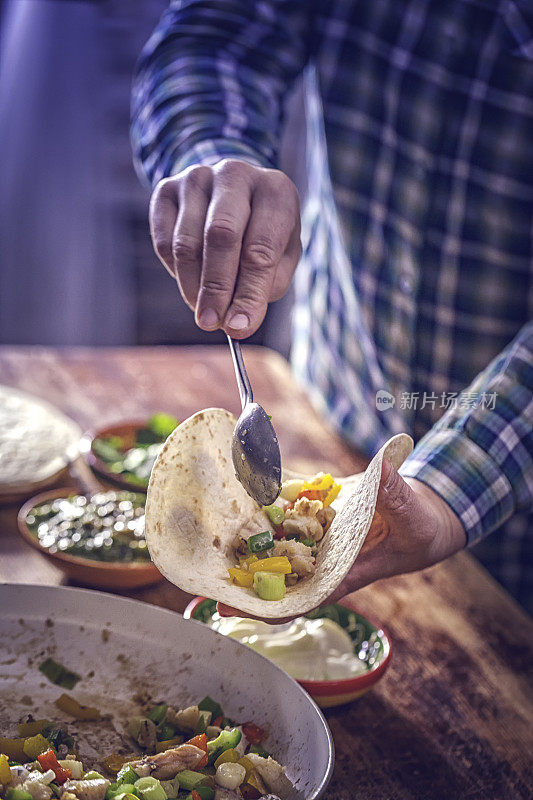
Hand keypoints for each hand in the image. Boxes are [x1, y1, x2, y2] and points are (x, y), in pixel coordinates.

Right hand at [149, 159, 301, 337]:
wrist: (237, 193)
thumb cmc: (265, 233)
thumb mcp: (282, 258)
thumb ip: (264, 288)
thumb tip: (235, 324)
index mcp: (275, 191)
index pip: (260, 249)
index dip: (249, 293)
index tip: (240, 326)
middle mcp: (236, 174)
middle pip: (220, 236)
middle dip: (216, 288)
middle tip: (212, 324)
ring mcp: (197, 177)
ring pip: (186, 242)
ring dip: (193, 286)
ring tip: (205, 311)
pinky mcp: (166, 189)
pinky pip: (164, 241)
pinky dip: (176, 271)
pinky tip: (192, 281)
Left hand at [218, 459, 466, 619]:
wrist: (422, 514)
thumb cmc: (420, 528)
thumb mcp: (413, 516)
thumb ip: (395, 497)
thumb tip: (381, 471)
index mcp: (344, 571)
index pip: (301, 597)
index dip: (267, 607)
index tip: (234, 609)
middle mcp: (324, 557)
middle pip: (279, 577)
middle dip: (245, 581)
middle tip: (205, 583)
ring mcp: (318, 536)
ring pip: (277, 545)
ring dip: (248, 545)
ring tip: (211, 544)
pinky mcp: (317, 513)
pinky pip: (287, 512)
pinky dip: (267, 507)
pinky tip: (240, 496)